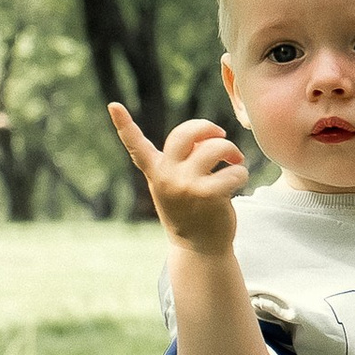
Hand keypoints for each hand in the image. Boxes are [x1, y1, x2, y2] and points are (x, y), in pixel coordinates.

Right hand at [111, 105, 247, 252]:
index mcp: (156, 172)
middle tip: (221, 135)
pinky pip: (233, 170)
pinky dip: (241, 173)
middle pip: (186, 133)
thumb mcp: (177, 185)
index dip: (124, 125)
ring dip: (231, 151)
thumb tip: (205, 137)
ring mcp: (185, 186)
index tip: (113, 105)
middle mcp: (166, 177)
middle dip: (208, 128)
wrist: (199, 248)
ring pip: (215, 148)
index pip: (136, 145)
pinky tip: (238, 182)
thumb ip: (183, 160)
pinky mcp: (207, 195)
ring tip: (235, 162)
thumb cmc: (192, 211)